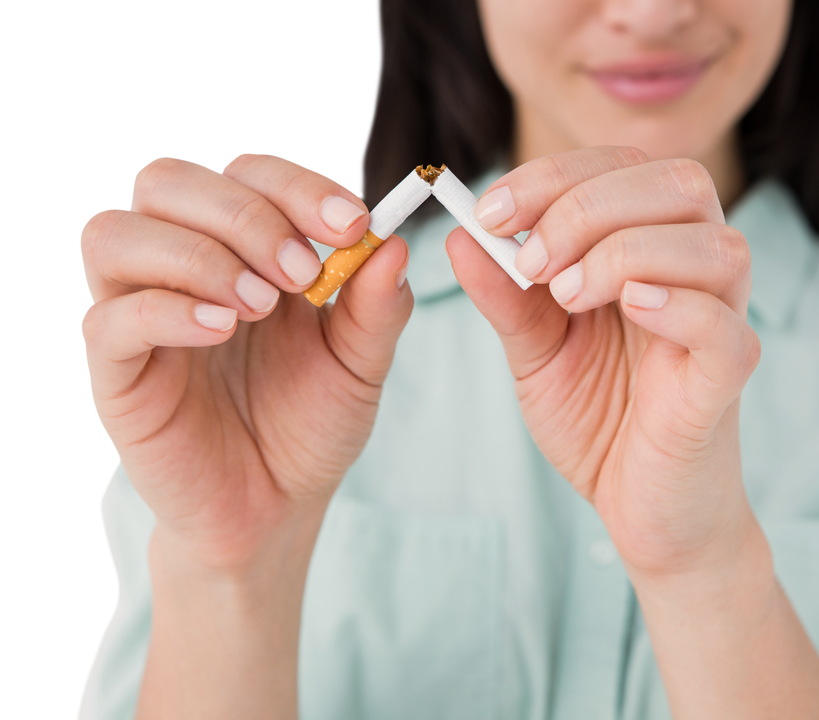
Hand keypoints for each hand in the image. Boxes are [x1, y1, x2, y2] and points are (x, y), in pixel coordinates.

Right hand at [79, 151, 412, 569]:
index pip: (246, 173)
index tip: (352, 224)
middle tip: (300, 272)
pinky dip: (164, 310)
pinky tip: (220, 331)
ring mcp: (139, 314)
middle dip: (244, 213)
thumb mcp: (359, 364)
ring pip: (115, 233)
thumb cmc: (309, 425)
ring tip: (258, 307)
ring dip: (197, 254)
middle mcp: (182, 267)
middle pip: (168, 181)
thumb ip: (376, 306)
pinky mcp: (116, 371)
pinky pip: (109, 317)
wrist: (275, 508)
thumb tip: (392, 242)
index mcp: (243, 250)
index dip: (295, 185)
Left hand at [447, 146, 759, 577]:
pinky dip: (676, 306)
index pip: (621, 168)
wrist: (641, 510)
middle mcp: (697, 272)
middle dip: (586, 205)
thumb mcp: (535, 353)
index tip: (488, 212)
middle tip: (530, 262)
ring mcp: (723, 321)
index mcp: (652, 248)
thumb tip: (459, 235)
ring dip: (625, 252)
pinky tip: (628, 310)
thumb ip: (505, 297)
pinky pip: (722, 325)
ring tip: (568, 297)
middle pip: (677, 182)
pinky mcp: (727, 378)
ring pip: (713, 245)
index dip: (552, 175)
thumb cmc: (600, 421)